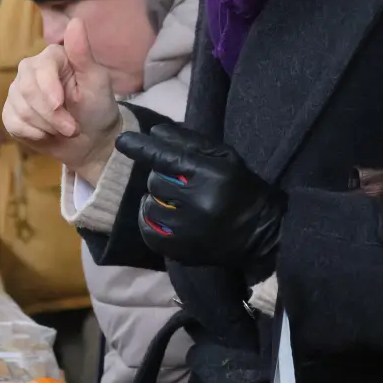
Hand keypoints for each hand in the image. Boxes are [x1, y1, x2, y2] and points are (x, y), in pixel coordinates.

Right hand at [2, 18, 121, 171]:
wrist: (90, 140)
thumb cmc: (96, 106)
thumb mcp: (96, 81)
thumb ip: (83, 53)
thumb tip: (76, 21)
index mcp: (52, 57)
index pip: (41, 68)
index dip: (48, 89)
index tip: (60, 105)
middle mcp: (30, 70)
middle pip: (27, 90)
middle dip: (51, 115)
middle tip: (72, 128)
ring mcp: (17, 91)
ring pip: (21, 109)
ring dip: (47, 126)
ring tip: (64, 130)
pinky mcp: (10, 112)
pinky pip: (13, 122)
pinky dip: (33, 134)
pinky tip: (47, 134)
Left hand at [116, 124, 284, 270]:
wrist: (260, 234)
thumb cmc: (240, 188)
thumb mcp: (223, 157)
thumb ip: (189, 142)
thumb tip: (154, 132)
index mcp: (212, 176)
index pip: (168, 158)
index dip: (143, 148)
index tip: (122, 140)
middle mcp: (198, 203)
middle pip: (155, 181)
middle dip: (162, 177)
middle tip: (179, 181)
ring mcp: (187, 231)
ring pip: (149, 204)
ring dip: (156, 199)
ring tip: (174, 200)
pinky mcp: (179, 251)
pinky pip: (148, 230)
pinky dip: (149, 220)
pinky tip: (164, 215)